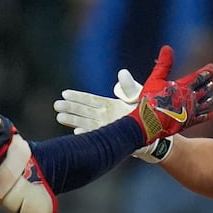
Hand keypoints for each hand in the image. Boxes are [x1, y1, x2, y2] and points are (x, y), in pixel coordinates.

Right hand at [54, 70, 173, 162]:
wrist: (156, 132)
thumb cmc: (147, 111)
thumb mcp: (138, 96)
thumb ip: (129, 86)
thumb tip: (122, 72)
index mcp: (110, 105)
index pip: (90, 100)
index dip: (78, 96)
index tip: (64, 93)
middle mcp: (105, 117)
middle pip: (84, 111)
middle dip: (70, 107)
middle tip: (56, 105)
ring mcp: (107, 129)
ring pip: (86, 123)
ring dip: (73, 120)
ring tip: (59, 117)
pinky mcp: (111, 139)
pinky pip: (96, 136)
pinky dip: (87, 134)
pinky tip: (76, 133)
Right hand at [128, 45, 212, 143]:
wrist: (149, 123)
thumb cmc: (150, 101)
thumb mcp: (155, 79)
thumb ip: (164, 64)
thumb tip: (167, 48)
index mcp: (183, 87)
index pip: (199, 77)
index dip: (206, 71)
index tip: (212, 67)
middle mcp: (190, 98)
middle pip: (205, 88)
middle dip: (212, 81)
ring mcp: (191, 111)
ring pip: (206, 102)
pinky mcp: (188, 122)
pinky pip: (202, 118)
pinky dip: (208, 115)